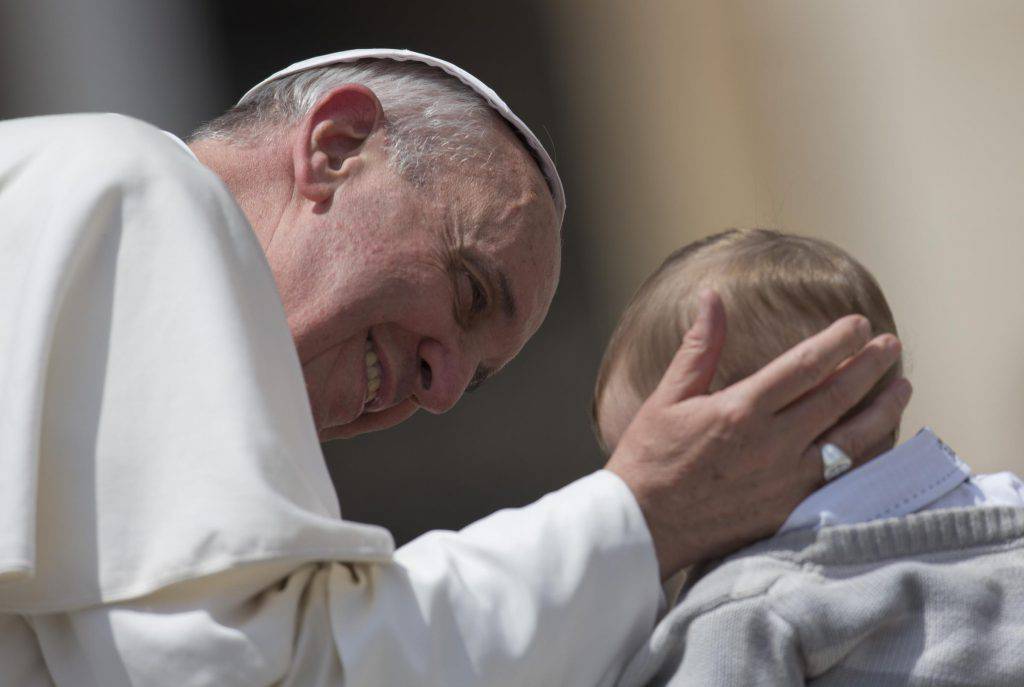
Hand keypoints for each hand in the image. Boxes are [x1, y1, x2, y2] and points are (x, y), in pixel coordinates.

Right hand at [605, 291, 910, 578]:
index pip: (804, 366)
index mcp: (741, 410)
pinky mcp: (789, 510)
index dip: (837, 342)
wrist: (643, 526)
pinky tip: (880, 443)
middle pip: (837, 397)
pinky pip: (842, 480)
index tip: (857, 324)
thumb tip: (712, 298)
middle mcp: (772, 444)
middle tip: (890, 344)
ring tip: (901, 388)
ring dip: (881, 411)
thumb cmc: (649, 459)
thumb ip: (699, 347)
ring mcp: (785, 480)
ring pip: (850, 441)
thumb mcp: (668, 397)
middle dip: (869, 367)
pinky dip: (867, 458)